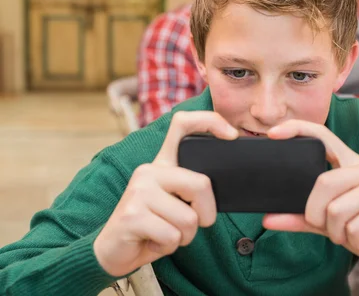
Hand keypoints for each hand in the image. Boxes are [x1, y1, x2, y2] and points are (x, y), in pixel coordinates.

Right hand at [93, 112, 237, 276]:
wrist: (114, 251)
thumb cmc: (153, 226)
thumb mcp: (176, 201)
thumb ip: (192, 188)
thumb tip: (227, 184)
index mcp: (163, 163)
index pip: (183, 124)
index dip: (210, 121)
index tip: (232, 135)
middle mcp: (149, 170)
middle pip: (201, 184)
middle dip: (205, 215)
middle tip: (189, 225)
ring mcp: (139, 190)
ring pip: (189, 218)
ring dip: (184, 237)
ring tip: (164, 234)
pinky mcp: (132, 215)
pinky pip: (172, 236)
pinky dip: (169, 247)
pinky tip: (153, 242)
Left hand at [263, 120, 358, 271]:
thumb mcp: (331, 224)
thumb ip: (302, 219)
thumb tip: (268, 219)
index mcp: (351, 165)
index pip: (323, 137)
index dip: (298, 130)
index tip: (273, 133)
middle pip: (322, 183)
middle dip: (319, 215)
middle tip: (333, 228)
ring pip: (337, 209)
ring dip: (340, 233)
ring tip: (357, 233)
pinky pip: (356, 226)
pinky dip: (358, 241)